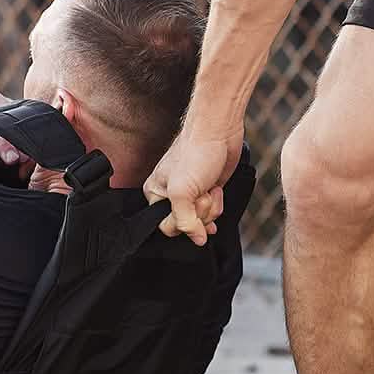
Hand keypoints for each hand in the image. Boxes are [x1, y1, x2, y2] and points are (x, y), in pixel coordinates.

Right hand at [144, 127, 243, 245]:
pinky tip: (216, 190)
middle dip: (201, 211)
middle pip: (187, 225)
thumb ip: (184, 220)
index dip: (184, 221)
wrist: (219, 133)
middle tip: (201, 191)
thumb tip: (197, 240)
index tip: (191, 205)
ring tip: (209, 187)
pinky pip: (213, 212)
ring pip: (202, 220)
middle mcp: (171, 196)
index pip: (167, 227)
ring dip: (211, 206)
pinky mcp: (207, 192)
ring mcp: (191, 195)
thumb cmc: (195, 154)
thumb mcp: (181, 191)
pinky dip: (218, 203)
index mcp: (155, 194)